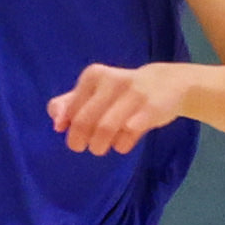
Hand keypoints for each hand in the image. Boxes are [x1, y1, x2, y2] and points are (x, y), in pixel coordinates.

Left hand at [48, 61, 197, 155]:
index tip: (75, 133)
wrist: (167, 83)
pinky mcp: (151, 108)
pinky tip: (123, 144)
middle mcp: (112, 81)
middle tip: (84, 147)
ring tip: (101, 148)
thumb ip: (67, 105)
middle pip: (84, 121)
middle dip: (80, 140)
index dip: (69, 127)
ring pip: (105, 129)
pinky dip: (121, 145)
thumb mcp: (93, 92)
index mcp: (93, 76)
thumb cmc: (121, 92)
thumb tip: (57, 125)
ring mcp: (134, 94)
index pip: (69, 110)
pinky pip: (128, 134)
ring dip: (99, 145)